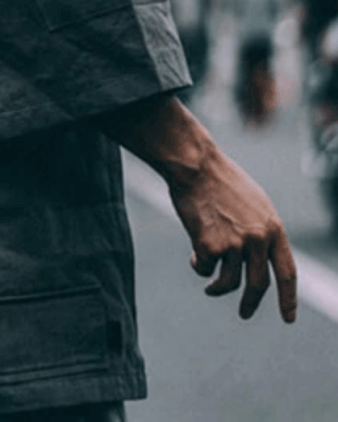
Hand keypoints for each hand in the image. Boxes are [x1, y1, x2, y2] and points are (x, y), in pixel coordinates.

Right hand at [168, 145, 296, 322]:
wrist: (195, 165)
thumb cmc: (220, 179)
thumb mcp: (254, 203)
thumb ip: (261, 230)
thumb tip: (260, 257)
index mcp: (273, 227)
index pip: (288, 272)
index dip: (289, 298)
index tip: (288, 318)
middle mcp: (258, 239)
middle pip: (259, 284)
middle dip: (251, 304)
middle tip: (245, 314)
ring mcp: (235, 243)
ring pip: (229, 282)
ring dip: (217, 288)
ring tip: (209, 286)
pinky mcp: (210, 245)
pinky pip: (204, 268)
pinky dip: (199, 266)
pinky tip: (193, 254)